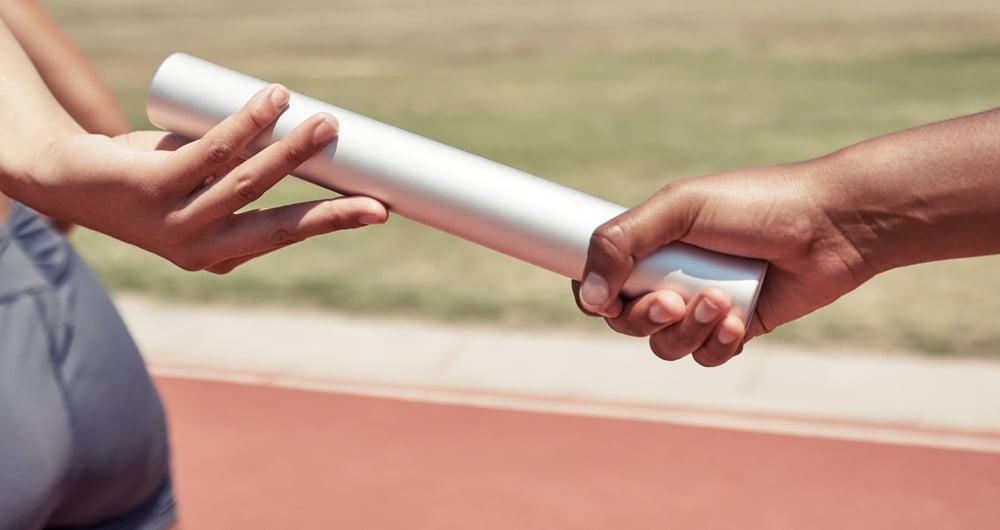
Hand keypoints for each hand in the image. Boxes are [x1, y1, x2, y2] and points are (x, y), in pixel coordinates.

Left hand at [32, 84, 387, 272]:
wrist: (66, 175)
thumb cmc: (149, 175)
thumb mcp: (203, 182)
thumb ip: (244, 167)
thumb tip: (305, 129)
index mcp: (222, 253)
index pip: (288, 236)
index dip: (335, 221)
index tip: (380, 210)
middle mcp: (201, 249)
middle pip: (278, 227)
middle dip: (331, 214)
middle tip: (378, 199)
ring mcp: (175, 223)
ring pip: (247, 186)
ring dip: (292, 153)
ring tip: (327, 123)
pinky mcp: (152, 188)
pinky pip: (210, 152)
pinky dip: (246, 124)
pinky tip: (272, 101)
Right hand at [572, 158, 870, 365]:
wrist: (831, 226)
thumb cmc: (755, 206)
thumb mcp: (679, 209)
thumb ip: (622, 242)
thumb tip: (588, 296)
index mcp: (651, 242)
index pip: (599, 280)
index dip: (595, 297)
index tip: (607, 299)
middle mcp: (671, 275)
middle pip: (626, 321)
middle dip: (644, 318)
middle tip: (672, 301)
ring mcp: (702, 304)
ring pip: (665, 344)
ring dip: (688, 330)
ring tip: (722, 302)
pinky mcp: (734, 329)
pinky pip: (705, 355)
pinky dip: (718, 343)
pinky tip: (739, 321)